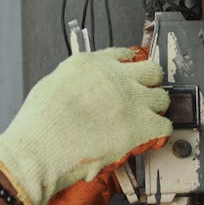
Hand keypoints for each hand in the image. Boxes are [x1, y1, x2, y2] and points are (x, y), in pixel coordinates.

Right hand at [0, 48, 171, 204]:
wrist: (39, 150)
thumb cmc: (39, 125)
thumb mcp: (53, 85)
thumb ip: (77, 82)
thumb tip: (87, 91)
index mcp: (91, 63)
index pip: (123, 54)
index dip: (129, 67)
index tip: (130, 75)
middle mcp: (115, 76)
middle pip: (152, 71)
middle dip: (149, 84)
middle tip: (141, 98)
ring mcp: (130, 99)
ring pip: (162, 98)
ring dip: (154, 110)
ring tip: (143, 121)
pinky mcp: (140, 125)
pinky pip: (164, 125)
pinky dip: (158, 133)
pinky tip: (148, 137)